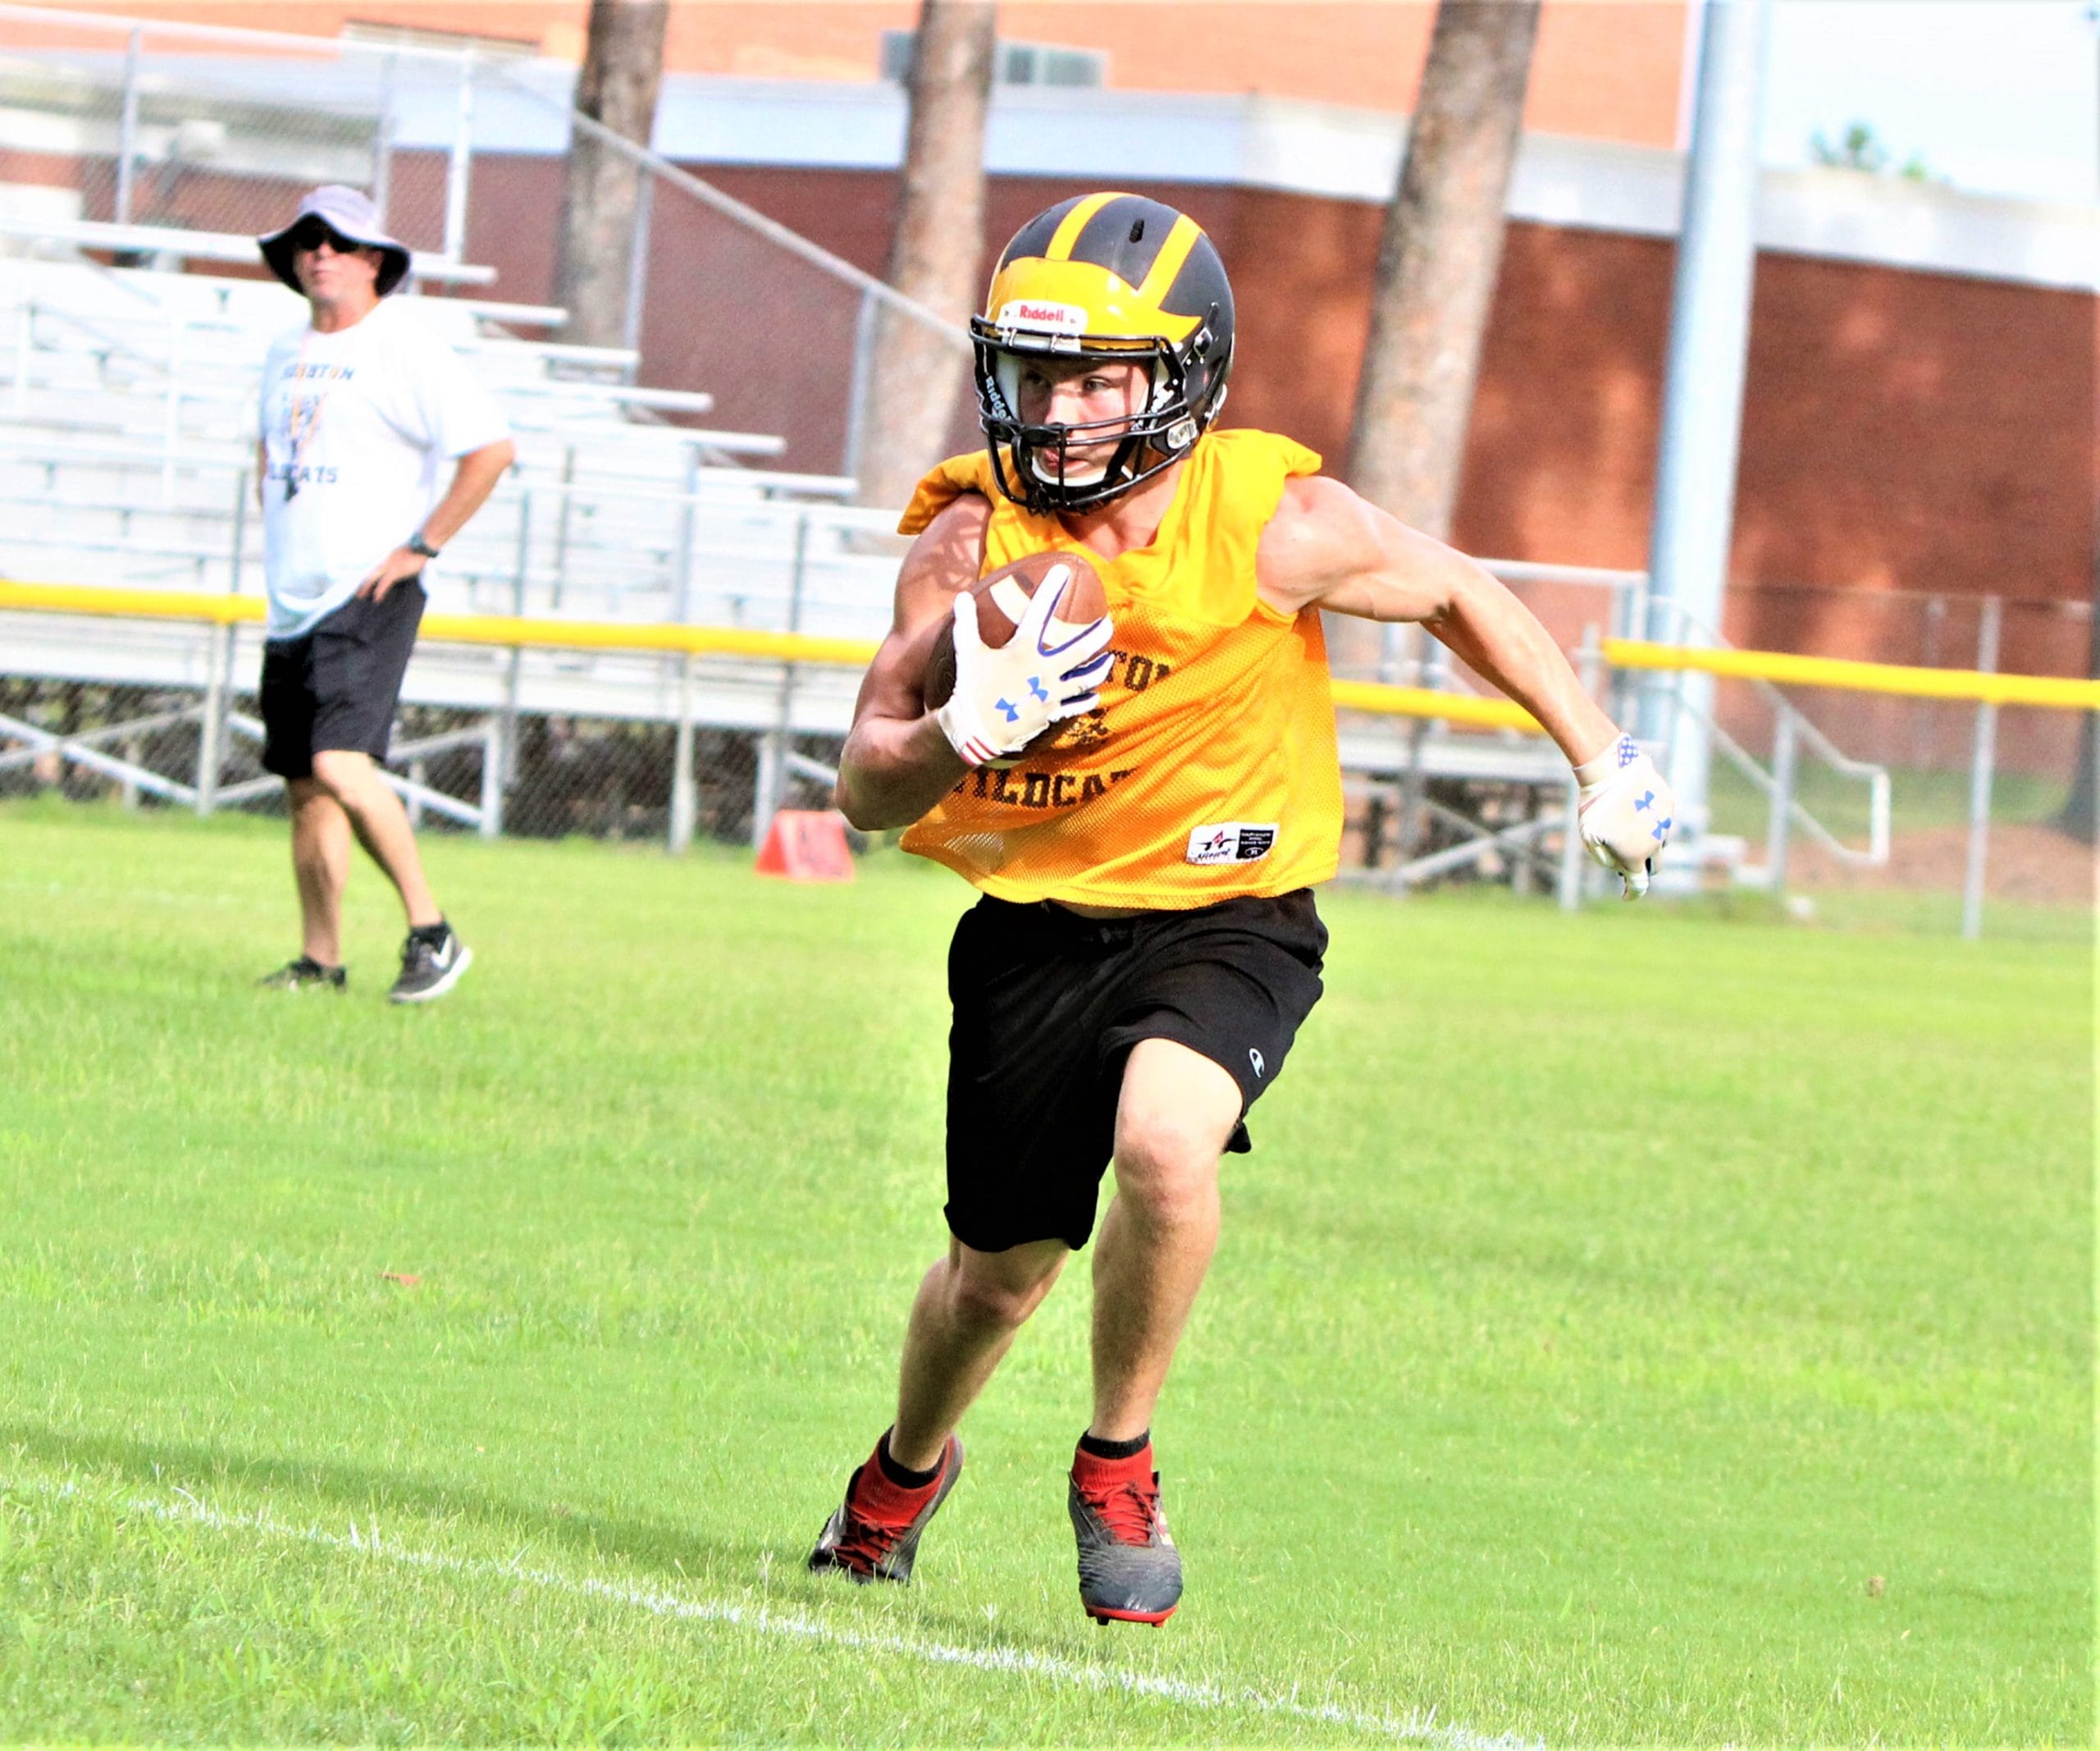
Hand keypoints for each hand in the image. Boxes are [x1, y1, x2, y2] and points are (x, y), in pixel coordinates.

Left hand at [357, 547, 427, 601]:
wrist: (421, 547)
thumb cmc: (417, 552)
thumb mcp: (405, 558)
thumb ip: (399, 564)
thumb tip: (399, 572)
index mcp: (387, 559)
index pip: (374, 569)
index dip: (368, 577)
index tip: (363, 585)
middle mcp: (385, 562)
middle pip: (370, 574)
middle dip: (362, 584)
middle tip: (357, 593)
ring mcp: (389, 566)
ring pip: (372, 578)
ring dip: (366, 588)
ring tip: (361, 596)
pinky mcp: (394, 571)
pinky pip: (384, 583)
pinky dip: (379, 591)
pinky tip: (376, 599)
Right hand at [935, 565, 1112, 767]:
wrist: (976, 730)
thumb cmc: (971, 689)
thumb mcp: (967, 652)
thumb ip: (967, 623)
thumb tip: (961, 596)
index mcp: (1023, 651)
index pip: (1039, 613)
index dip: (1051, 589)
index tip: (1063, 570)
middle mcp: (1043, 671)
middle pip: (1081, 650)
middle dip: (1098, 635)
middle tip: (1108, 624)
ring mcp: (1050, 694)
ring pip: (1084, 680)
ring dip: (1099, 669)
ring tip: (1109, 659)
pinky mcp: (1050, 714)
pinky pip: (1074, 707)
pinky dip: (1085, 701)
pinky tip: (1095, 696)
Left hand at [1575, 732, 1673, 899]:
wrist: (1611, 770)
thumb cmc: (1595, 806)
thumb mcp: (1590, 837)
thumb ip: (1605, 858)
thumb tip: (1619, 868)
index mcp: (1635, 856)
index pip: (1639, 885)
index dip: (1632, 894)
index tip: (1626, 896)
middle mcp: (1656, 843)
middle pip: (1655, 867)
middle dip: (1643, 868)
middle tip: (1629, 861)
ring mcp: (1665, 823)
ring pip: (1660, 842)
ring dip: (1648, 843)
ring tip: (1628, 828)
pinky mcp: (1669, 804)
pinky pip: (1662, 819)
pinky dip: (1651, 821)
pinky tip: (1636, 807)